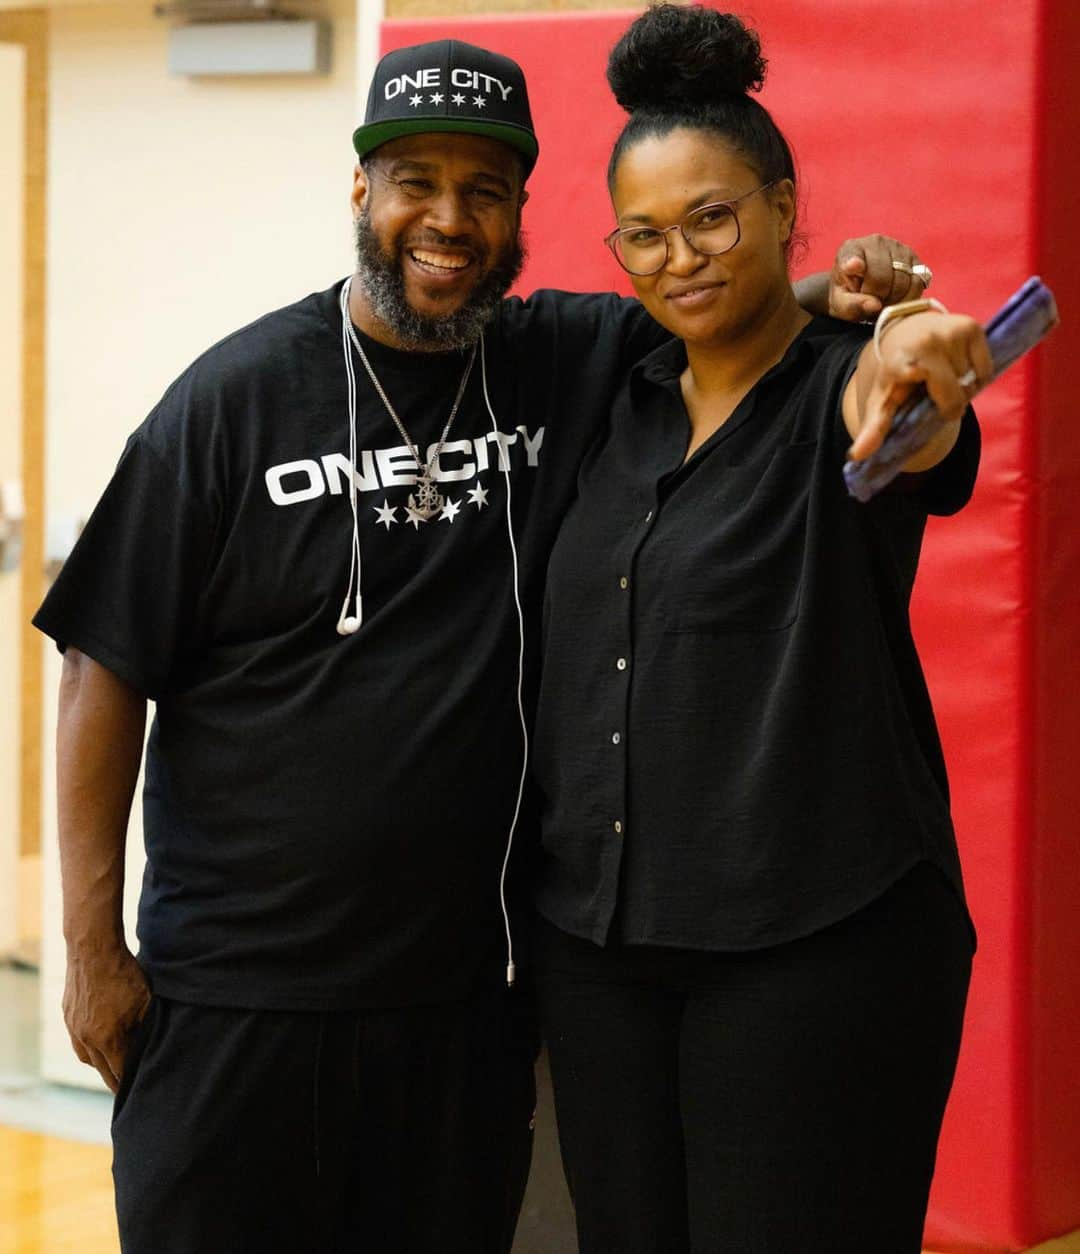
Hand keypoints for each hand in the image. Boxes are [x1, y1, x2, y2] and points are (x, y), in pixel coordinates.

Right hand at [63, 943, 151, 1092]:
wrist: (93, 950)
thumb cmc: (125, 973)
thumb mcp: (146, 1001)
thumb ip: (147, 1027)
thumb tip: (152, 1044)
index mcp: (108, 1038)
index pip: (119, 1072)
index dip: (129, 1083)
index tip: (138, 1091)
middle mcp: (87, 1038)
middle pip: (102, 1070)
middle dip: (115, 1080)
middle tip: (127, 1089)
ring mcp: (74, 1028)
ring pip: (87, 1058)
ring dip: (101, 1064)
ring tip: (113, 1067)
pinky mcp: (67, 1017)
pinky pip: (78, 1042)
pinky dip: (89, 1048)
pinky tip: (99, 1045)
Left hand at [828, 235, 929, 321]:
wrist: (864, 290)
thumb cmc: (849, 297)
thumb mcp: (842, 304)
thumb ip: (852, 304)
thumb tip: (875, 305)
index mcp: (850, 250)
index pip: (853, 256)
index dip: (854, 263)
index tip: (853, 266)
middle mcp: (876, 242)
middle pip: (883, 276)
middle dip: (878, 298)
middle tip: (873, 306)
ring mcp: (898, 248)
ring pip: (904, 280)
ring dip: (895, 300)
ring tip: (884, 303)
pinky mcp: (915, 259)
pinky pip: (919, 282)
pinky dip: (910, 298)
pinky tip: (898, 301)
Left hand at [849, 311, 991, 462]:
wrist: (905, 332)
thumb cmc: (895, 374)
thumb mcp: (882, 401)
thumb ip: (873, 428)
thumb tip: (856, 456)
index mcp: (905, 362)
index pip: (937, 390)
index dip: (940, 400)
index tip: (929, 392)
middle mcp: (928, 342)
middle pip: (959, 393)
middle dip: (952, 402)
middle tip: (935, 394)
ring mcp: (951, 331)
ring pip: (973, 380)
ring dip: (964, 387)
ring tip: (944, 379)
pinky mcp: (970, 326)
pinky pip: (985, 368)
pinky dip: (977, 374)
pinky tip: (957, 367)